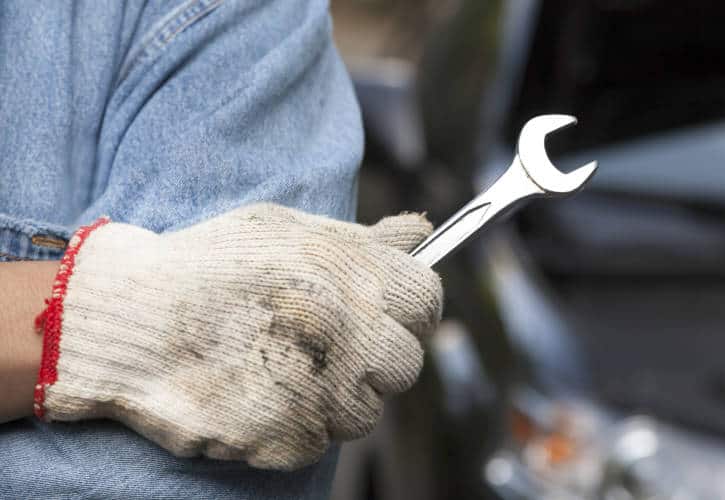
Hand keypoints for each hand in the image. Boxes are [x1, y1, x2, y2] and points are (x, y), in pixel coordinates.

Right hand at [35, 203, 441, 469]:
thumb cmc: (209, 266)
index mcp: (353, 274)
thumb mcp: (287, 229)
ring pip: (366, 411)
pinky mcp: (290, 436)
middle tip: (328, 347)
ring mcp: (322, 388)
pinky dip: (296, 426)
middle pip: (406, 364)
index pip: (427, 301)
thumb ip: (363, 240)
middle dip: (374, 359)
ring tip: (283, 369)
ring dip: (336, 398)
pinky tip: (258, 394)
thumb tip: (420, 234)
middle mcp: (348, 331)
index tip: (385, 315)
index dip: (410, 310)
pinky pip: (320, 442)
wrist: (132, 318)